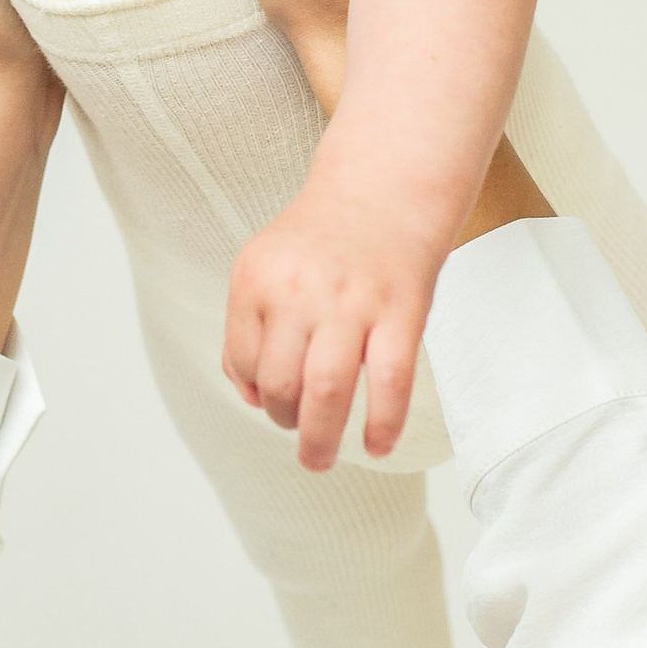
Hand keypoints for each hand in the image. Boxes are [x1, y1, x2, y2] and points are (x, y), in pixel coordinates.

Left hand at [224, 191, 437, 467]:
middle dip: (285, 422)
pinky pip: (390, 384)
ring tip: (319, 458)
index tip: (272, 400)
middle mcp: (299, 290)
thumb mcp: (265, 268)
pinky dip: (382, 425)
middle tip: (299, 435)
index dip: (256, 390)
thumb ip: (248, 328)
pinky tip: (376, 446)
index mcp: (255, 279)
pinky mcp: (402, 311)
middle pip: (280, 385)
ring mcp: (352, 302)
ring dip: (320, 439)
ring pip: (327, 392)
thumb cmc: (321, 240)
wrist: (384, 189)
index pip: (244, 361)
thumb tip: (248, 394)